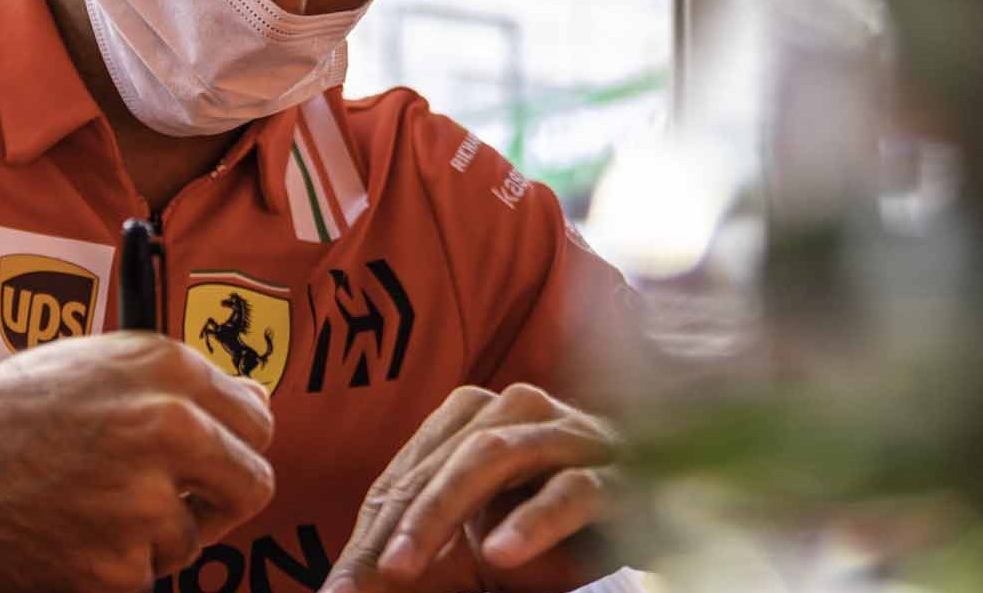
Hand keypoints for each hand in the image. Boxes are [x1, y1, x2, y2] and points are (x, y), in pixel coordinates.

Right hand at [0, 333, 276, 592]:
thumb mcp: (92, 364)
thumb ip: (172, 383)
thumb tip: (250, 405)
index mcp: (164, 367)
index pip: (257, 418)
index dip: (237, 443)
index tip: (218, 457)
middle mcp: (167, 426)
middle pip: (253, 484)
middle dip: (222, 500)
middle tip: (182, 503)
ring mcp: (144, 499)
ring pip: (192, 539)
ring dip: (153, 538)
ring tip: (88, 510)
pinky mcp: (116, 564)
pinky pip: (143, 576)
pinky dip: (111, 569)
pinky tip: (67, 536)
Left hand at [321, 384, 620, 592]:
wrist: (640, 520)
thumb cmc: (540, 522)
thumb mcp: (466, 538)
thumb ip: (410, 545)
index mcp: (479, 412)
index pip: (414, 464)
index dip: (375, 523)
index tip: (343, 585)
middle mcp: (524, 408)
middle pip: (448, 456)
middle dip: (403, 519)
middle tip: (373, 576)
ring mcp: (574, 435)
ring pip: (498, 456)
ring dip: (445, 511)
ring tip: (406, 565)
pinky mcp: (622, 475)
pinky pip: (572, 490)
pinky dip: (533, 521)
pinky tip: (500, 553)